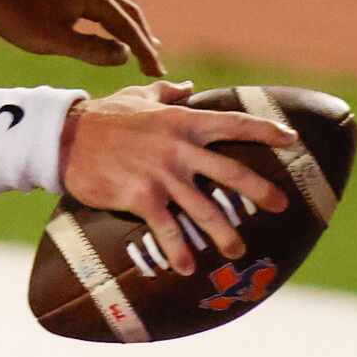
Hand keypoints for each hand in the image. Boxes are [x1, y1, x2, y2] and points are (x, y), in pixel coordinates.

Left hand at [0, 0, 164, 76]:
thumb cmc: (17, 16)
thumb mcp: (54, 41)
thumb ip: (91, 50)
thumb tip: (124, 55)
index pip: (127, 26)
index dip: (144, 50)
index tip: (156, 71)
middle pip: (129, 12)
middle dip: (144, 38)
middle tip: (155, 63)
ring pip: (115, 7)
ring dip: (131, 28)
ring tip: (144, 48)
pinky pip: (101, 5)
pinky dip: (113, 21)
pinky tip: (111, 32)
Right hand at [57, 81, 295, 275]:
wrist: (64, 139)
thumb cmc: (103, 116)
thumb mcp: (138, 97)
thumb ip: (167, 93)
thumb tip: (187, 88)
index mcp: (183, 121)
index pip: (235, 124)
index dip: (267, 131)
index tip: (292, 140)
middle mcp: (179, 148)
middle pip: (232, 171)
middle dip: (261, 190)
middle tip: (282, 205)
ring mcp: (161, 174)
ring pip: (205, 207)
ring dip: (224, 232)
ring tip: (238, 250)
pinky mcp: (141, 196)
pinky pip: (167, 228)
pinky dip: (179, 250)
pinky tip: (187, 268)